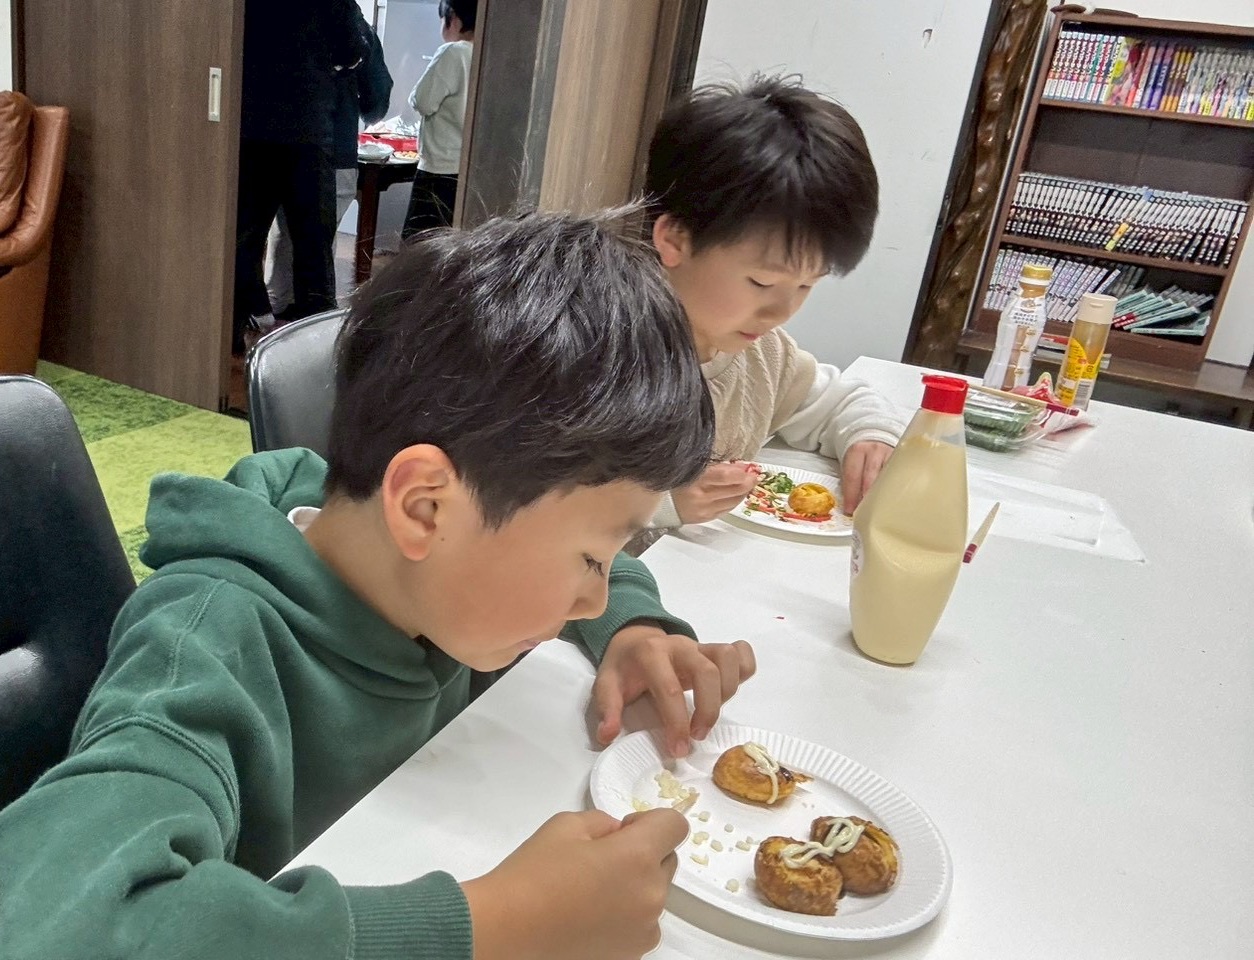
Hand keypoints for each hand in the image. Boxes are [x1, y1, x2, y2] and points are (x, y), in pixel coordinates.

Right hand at [463, 808, 685, 959]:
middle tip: (601, 860)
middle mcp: (651, 894)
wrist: (507, 930)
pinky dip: (627, 914)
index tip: (625, 830)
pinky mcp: (632, 952)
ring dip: (636, 885)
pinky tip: (592, 914)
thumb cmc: (533, 874)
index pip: (675, 825)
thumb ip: (605, 822)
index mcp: (638, 857)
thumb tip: (620, 834)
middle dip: (644, 853)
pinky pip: (642, 921)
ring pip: (654, 892)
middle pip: (667, 860)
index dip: (652, 821)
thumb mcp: (566, 825)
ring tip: (592, 891)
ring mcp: (644, 929)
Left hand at [594, 623, 755, 756]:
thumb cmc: (624, 667)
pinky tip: (726, 693)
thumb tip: (608, 735)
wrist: (635, 639)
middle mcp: (680, 645)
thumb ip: (608, 709)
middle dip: (707, 710)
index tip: (678, 749)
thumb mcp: (606, 685)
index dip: (677, 722)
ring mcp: (700, 645)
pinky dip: (743, 673)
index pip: (669, 688)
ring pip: (728, 659)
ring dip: (726, 693)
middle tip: (697, 736)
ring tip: (709, 714)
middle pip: (707, 672)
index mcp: (651, 653)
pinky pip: (742, 654)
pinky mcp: (714, 649)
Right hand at [671, 462, 758, 523]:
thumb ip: (716, 467)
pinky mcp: (705, 518)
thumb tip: (740, 467)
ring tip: (746, 484)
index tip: (750, 468)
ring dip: (742, 492)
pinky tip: (735, 494)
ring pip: (733, 502)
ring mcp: (703, 509)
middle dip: (747, 482)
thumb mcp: (693, 468)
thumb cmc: (675, 481)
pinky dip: (733, 500)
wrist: (657, 502)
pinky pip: (726, 509)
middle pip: (733, 490)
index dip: (741, 473)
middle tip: (753, 476)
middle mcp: (700, 496)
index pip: (725, 476)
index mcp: (694, 479)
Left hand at [841, 441, 893, 514]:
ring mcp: (890, 455)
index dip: (850, 495)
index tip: (850, 510)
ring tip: (881, 510)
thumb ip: (850, 483)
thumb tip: (851, 507)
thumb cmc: (860, 459)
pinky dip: (894, 489)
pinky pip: (898, 477)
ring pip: (886, 477)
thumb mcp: (851, 465)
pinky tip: (893, 501)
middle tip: (866, 513)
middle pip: (870, 476)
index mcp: (856, 452)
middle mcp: (874, 451)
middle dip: (867, 496)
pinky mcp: (901, 460)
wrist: (874, 441)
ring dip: (883, 495)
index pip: (852, 476)